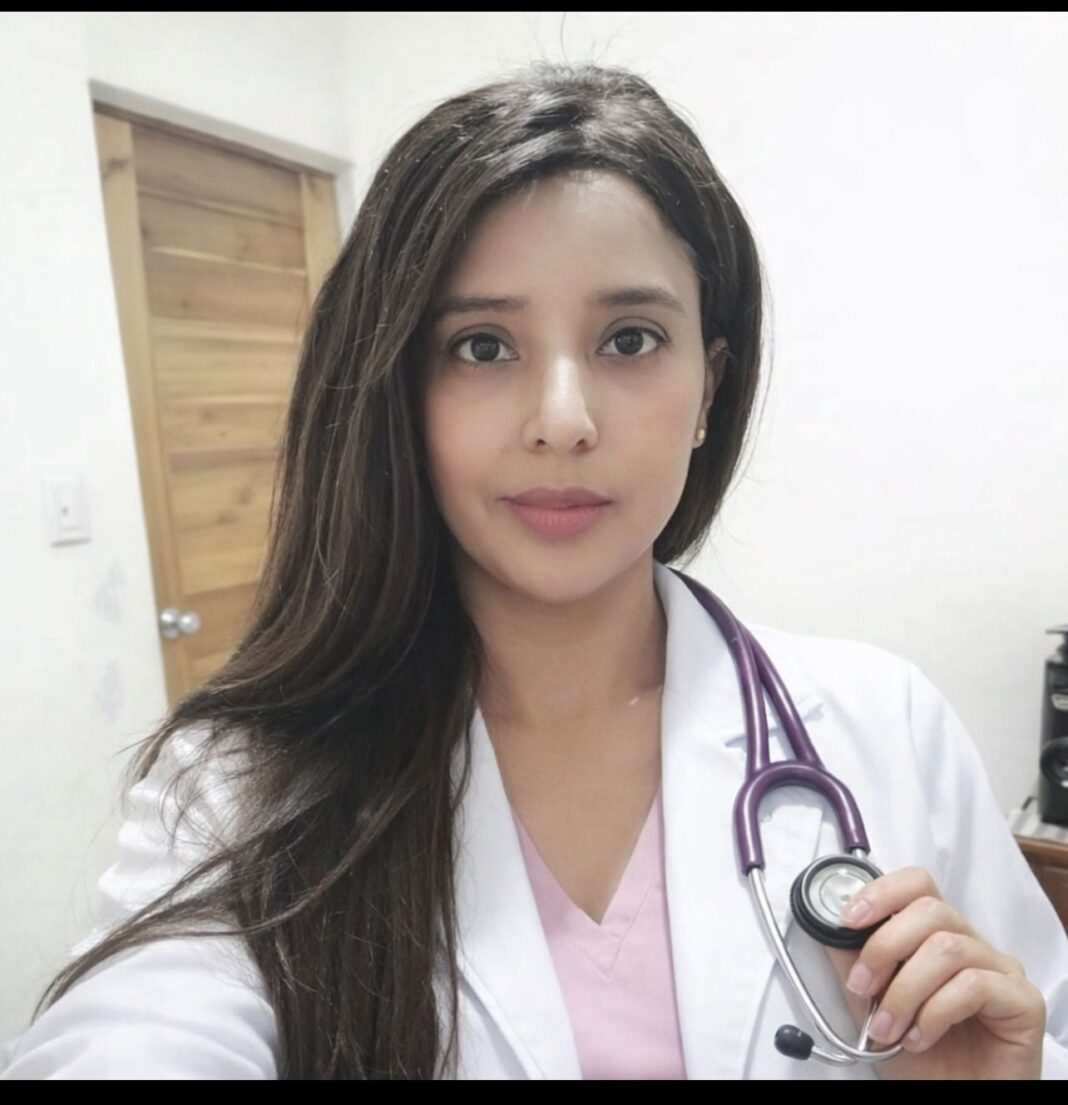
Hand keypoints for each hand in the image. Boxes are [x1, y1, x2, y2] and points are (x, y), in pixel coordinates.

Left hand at [822, 865, 1045, 1079]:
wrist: (956, 1103)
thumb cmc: (921, 1059)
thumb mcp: (872, 1007)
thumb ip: (853, 965)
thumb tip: (827, 927)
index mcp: (937, 936)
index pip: (917, 884)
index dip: (881, 893)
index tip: (847, 919)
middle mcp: (972, 945)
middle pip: (930, 909)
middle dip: (885, 946)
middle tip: (862, 987)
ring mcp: (1001, 970)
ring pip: (948, 947)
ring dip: (905, 989)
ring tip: (887, 1029)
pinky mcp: (1023, 1001)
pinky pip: (974, 985)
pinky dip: (936, 1011)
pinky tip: (920, 1038)